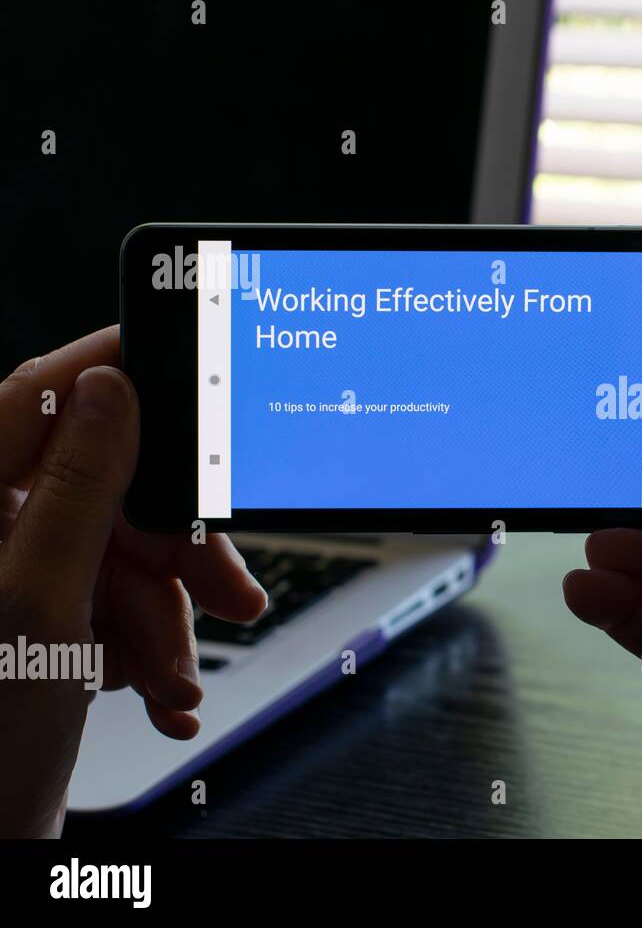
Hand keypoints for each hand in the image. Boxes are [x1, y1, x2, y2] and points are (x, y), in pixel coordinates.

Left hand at [0, 327, 265, 836]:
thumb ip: (77, 489)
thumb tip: (111, 392)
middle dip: (174, 549)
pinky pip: (120, 602)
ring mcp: (19, 579)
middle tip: (224, 589)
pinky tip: (156, 686)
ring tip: (172, 676)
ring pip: (126, 553)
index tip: (179, 351)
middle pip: (109, 489)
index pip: (37, 395)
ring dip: (167, 618)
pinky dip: (149, 644)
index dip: (112, 366)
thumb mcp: (39, 607)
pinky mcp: (48, 622)